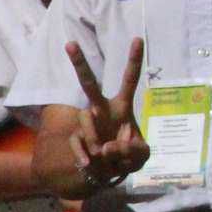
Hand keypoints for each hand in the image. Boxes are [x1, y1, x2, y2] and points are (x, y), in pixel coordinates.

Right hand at [64, 36, 149, 191]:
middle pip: (89, 84)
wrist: (108, 173)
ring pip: (85, 118)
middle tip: (70, 44)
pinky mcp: (76, 137)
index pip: (129, 81)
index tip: (138, 39)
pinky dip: (83, 155)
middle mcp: (102, 110)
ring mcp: (87, 123)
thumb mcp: (141, 156)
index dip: (133, 61)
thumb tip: (108, 147)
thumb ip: (132, 150)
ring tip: (104, 156)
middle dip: (80, 64)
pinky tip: (88, 165)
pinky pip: (77, 142)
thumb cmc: (128, 156)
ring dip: (95, 139)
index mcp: (122, 107)